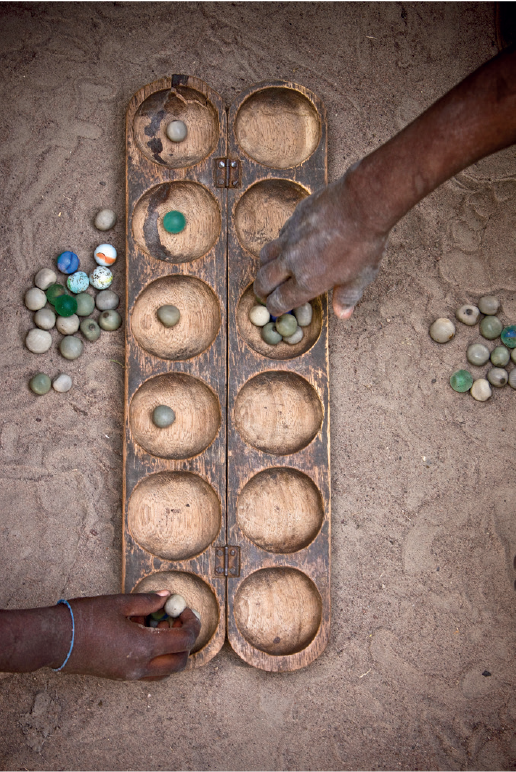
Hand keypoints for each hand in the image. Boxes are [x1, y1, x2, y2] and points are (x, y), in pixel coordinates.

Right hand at [57, 593, 200, 680]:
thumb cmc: (84, 618)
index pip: (183, 642)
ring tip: (158, 625)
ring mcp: (128, 675)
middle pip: (179, 661)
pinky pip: (148, 671)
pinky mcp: (119, 675)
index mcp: (142, 647)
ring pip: (164, 670)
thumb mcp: (119, 603)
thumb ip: (147, 601)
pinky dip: (155, 655)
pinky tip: (142, 632)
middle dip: (185, 640)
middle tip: (176, 618)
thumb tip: (167, 597)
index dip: (191, 624)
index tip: (186, 610)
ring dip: (171, 650)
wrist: (54, 640)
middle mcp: (139, 666)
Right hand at [254, 167, 388, 319]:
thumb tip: (343, 314)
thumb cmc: (364, 243)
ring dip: (265, 267)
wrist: (361, 204)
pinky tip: (289, 244)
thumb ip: (347, 296)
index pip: (280, 301)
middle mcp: (292, 262)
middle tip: (265, 294)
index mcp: (307, 282)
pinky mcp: (293, 220)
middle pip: (264, 281)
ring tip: (270, 270)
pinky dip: (280, 244)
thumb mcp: (361, 276)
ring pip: (265, 256)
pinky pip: (279, 235)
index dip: (275, 308)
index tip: (275, 309)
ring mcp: (289, 239)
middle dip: (262, 291)